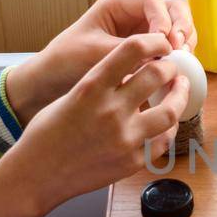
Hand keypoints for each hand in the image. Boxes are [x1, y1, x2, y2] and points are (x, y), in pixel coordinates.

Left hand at [5, 0, 195, 122]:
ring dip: (185, 41)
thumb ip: (130, 52)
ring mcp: (143, 30)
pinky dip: (179, 55)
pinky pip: (172, 47)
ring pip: (177, 27)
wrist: (51, 82)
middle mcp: (134, 13)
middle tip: (181, 49)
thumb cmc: (66, 61)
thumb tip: (163, 56)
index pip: (153, 1)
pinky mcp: (147, 50)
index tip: (166, 43)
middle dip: (182, 27)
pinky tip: (178, 70)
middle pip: (172, 9)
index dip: (164, 20)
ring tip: (184, 60)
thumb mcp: (95, 53)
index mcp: (118, 3)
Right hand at [21, 32, 188, 203]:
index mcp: (91, 87)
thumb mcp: (70, 96)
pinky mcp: (132, 161)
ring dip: (179, 96)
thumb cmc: (47, 133)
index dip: (155, 42)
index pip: (133, 49)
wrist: (37, 175)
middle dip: (169, 68)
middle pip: (158, 75)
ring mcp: (124, 138)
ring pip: (171, 110)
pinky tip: (166, 123)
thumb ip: (102, 82)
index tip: (162, 44)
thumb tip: (135, 68)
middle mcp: (110, 110)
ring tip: (179, 90)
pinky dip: (168, 129)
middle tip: (171, 69)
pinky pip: (164, 141)